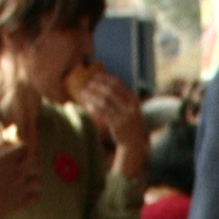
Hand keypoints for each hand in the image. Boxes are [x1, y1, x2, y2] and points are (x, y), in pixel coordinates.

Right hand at [0, 139, 38, 218]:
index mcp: (6, 159)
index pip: (25, 148)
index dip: (21, 151)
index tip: (15, 156)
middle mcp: (16, 171)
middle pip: (36, 163)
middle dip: (31, 165)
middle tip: (24, 169)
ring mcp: (20, 188)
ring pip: (38, 181)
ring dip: (33, 181)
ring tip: (26, 183)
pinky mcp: (20, 203)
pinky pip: (36, 197)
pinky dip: (32, 195)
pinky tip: (24, 196)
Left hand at [74, 63, 148, 177]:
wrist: (134, 143)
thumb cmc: (129, 123)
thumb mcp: (130, 108)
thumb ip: (121, 98)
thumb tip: (105, 84)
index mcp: (134, 100)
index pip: (118, 84)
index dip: (106, 78)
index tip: (96, 75)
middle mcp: (130, 107)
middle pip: (110, 92)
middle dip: (97, 86)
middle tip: (87, 84)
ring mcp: (124, 116)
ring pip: (104, 102)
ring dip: (92, 96)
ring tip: (84, 93)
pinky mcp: (117, 125)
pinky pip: (102, 114)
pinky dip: (94, 108)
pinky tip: (88, 105)